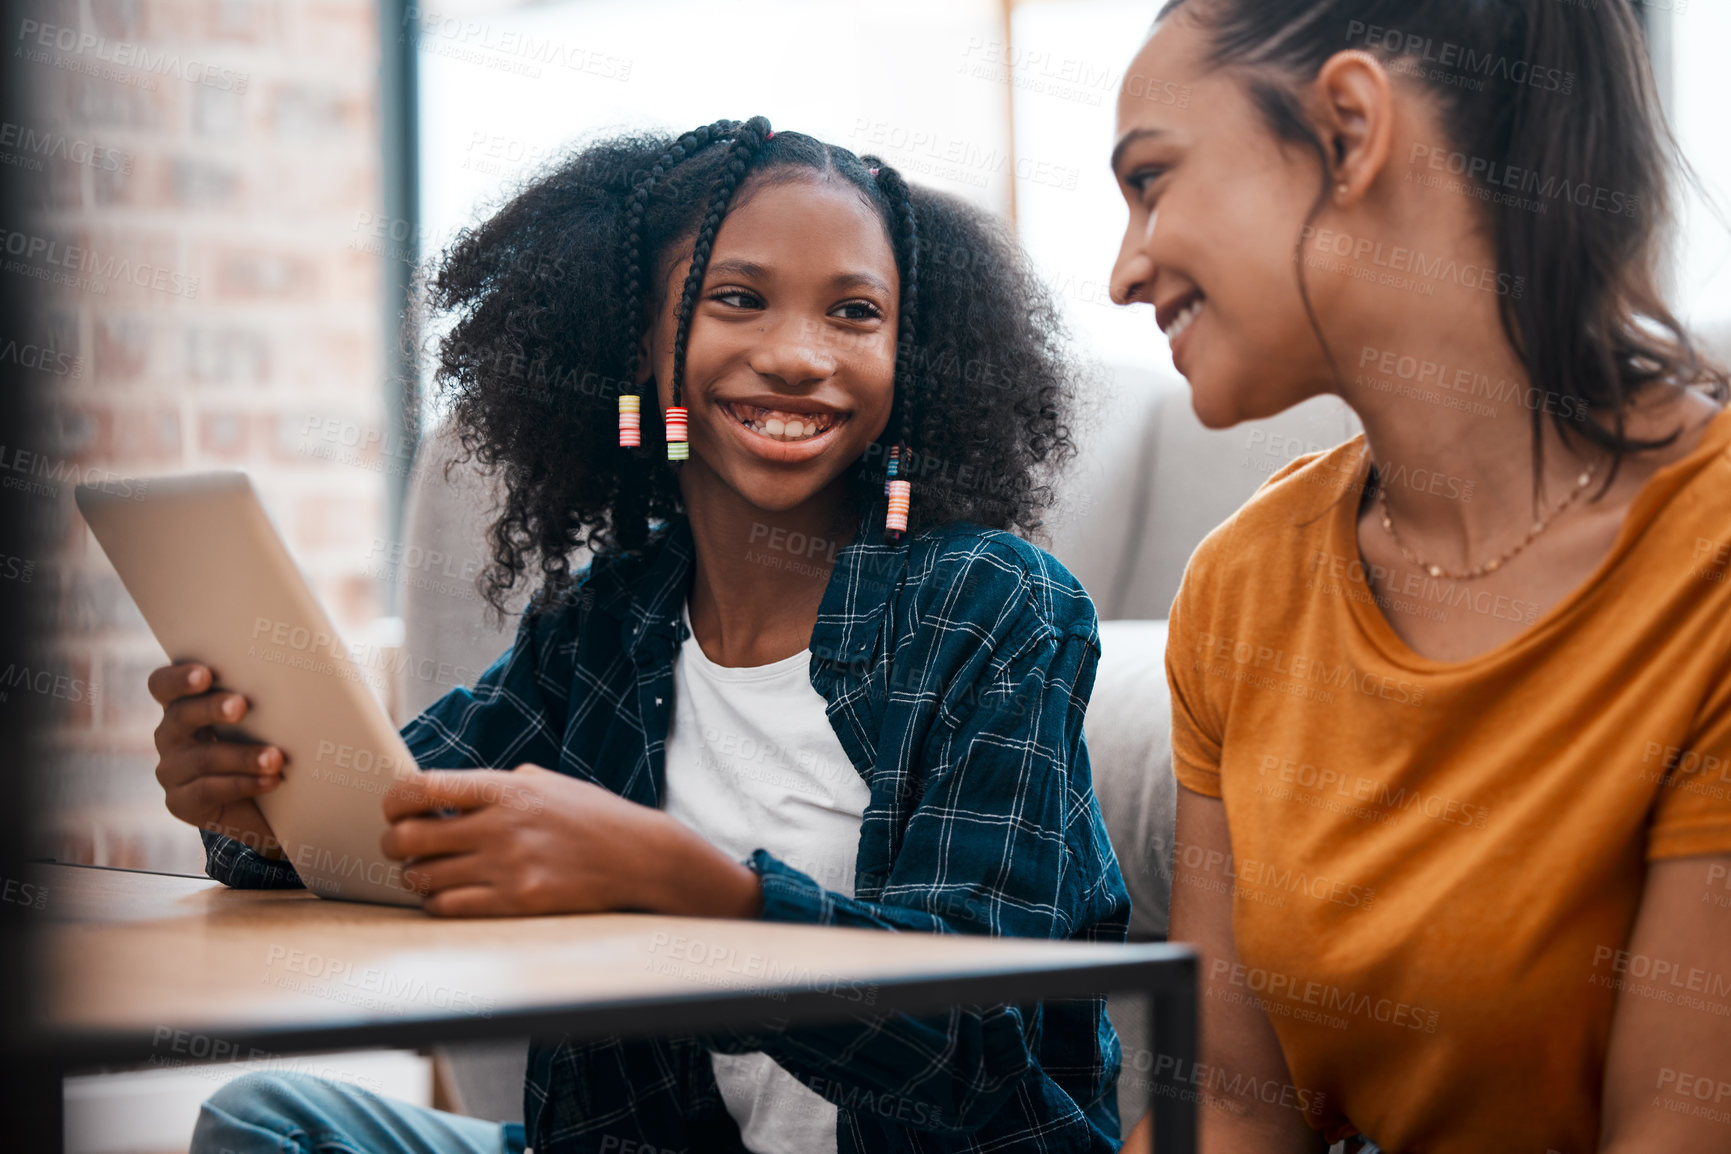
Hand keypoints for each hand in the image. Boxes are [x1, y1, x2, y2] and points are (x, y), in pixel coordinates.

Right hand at [148, 662, 284, 858]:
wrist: (269, 810)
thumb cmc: (269, 748)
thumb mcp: (268, 720)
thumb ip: (270, 696)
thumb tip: (310, 670)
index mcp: (186, 706)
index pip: (164, 684)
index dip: (178, 677)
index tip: (205, 674)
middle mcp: (172, 736)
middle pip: (180, 715)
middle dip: (211, 708)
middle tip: (241, 705)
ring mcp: (173, 770)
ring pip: (202, 757)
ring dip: (242, 755)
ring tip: (275, 757)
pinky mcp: (182, 803)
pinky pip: (208, 790)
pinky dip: (243, 783)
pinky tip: (270, 781)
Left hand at [380, 765, 763, 918]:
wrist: (640, 857)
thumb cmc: (593, 817)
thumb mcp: (546, 783)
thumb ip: (497, 785)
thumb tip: (448, 793)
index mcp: (505, 788)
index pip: (421, 788)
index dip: (393, 800)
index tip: (393, 808)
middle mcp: (499, 826)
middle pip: (408, 836)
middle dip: (393, 842)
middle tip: (398, 845)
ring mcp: (507, 866)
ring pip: (422, 877)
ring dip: (414, 876)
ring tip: (424, 872)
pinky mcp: (516, 902)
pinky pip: (449, 907)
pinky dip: (437, 902)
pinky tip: (447, 895)